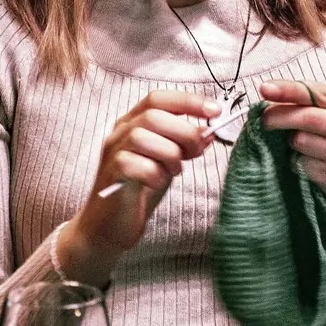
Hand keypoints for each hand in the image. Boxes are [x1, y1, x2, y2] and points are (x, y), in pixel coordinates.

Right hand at [59, 89, 217, 281]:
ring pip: (144, 137)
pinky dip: (156, 175)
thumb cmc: (139, 191)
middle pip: (154, 115)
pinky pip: (138, 165)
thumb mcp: (168, 163)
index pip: (158, 99)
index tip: (215, 111)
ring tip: (173, 171)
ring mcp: (113, 152)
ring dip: (169, 155)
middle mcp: (120, 132)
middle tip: (194, 152)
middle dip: (184, 132)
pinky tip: (156, 184)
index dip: (188, 101)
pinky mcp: (112, 174)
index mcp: (133, 123)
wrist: (110, 226)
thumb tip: (208, 132)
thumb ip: (184, 146)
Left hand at [260, 80, 325, 214]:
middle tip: (265, 119)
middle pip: (308, 117)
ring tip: (303, 146)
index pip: (318, 93)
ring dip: (291, 143)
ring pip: (301, 141)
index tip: (265, 89)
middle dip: (280, 116)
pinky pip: (303, 164)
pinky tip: (311, 163)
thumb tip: (271, 93)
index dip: (288, 90)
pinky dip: (297, 162)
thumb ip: (313, 101)